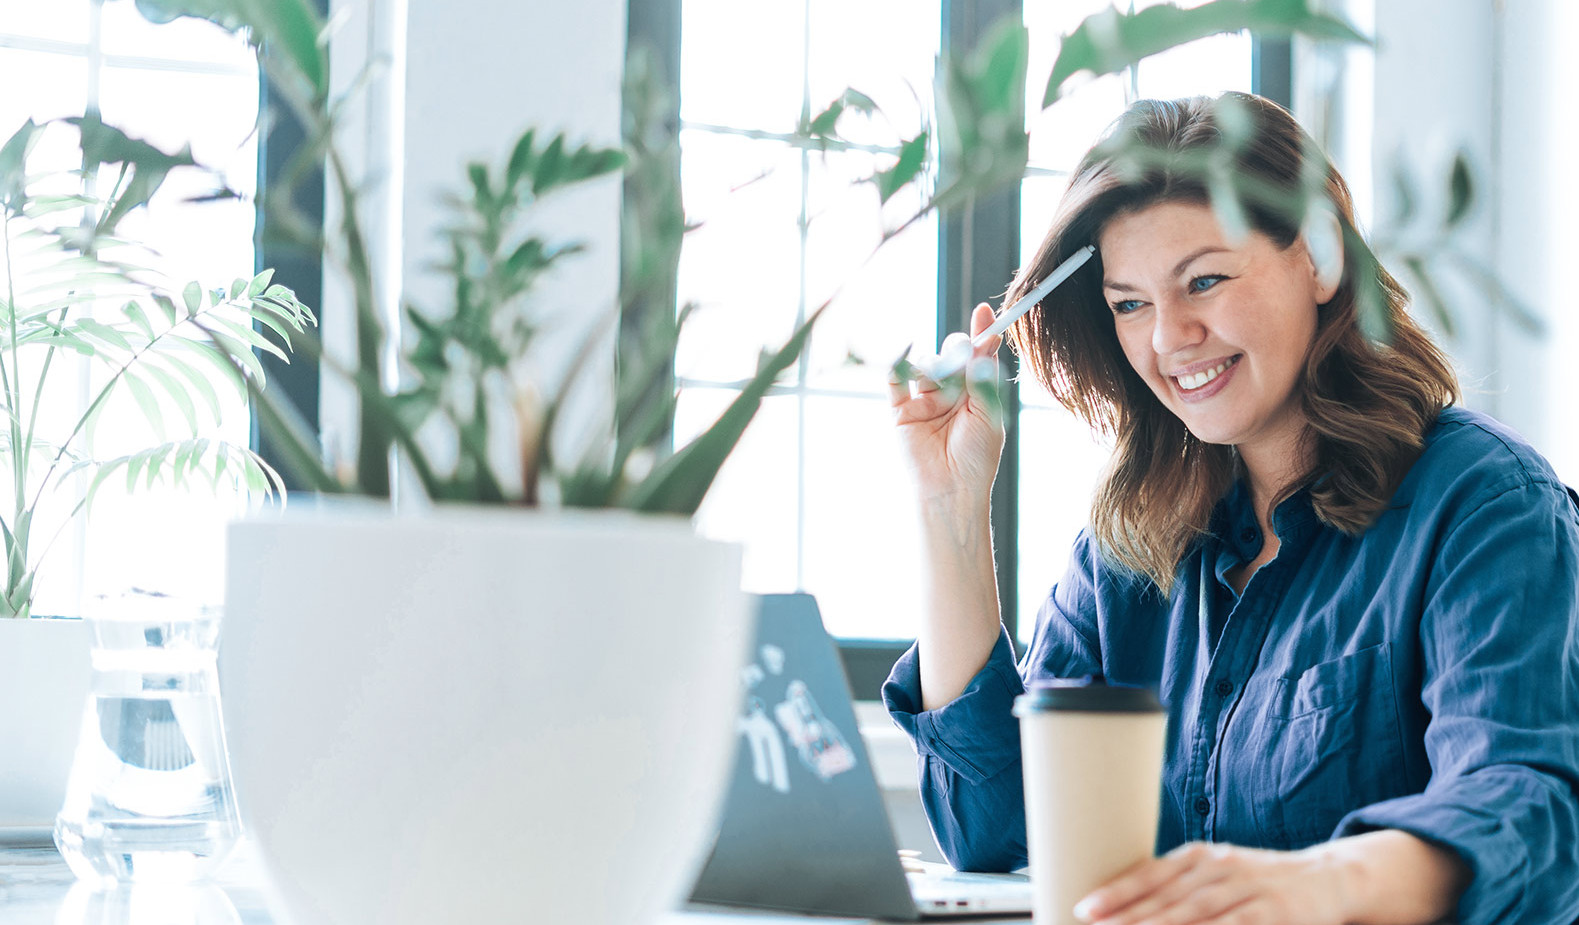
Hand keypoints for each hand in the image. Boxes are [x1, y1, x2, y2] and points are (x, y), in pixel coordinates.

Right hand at [888, 303, 1003, 501]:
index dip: (982, 334)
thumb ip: (983, 377)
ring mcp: (925, 401)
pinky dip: (898, 364)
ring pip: (926, 366)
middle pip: (951, 356)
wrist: (951, 490)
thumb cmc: (976, 457)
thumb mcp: (988, 413)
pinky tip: (905, 354)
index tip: (987, 313)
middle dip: (957, 350)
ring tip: (942, 384)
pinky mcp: (902, 411)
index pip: (978, 357)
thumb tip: (985, 342)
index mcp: (976, 394)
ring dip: (935, 366)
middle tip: (962, 357)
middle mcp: (950, 394)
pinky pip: (896, 381)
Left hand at [1073, 842, 1353, 924]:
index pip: (1149, 874)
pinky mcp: (1275, 913)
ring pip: (1196, 913)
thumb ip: (1177, 888)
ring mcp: (1247, 888)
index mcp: (1198, 856)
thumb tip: (1125, 911)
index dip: (1116, 892)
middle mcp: (1218, 867)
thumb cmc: (1258, 882)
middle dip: (1129, 918)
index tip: (1084, 908)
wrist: (1328, 877)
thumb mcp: (1216, 874)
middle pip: (1166, 898)